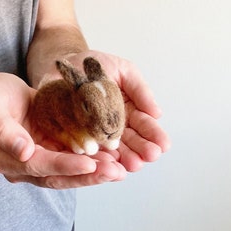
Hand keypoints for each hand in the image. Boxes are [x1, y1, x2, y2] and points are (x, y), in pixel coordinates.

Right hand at [0, 73, 126, 188]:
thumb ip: (3, 129)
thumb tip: (23, 153)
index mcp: (2, 158)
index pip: (37, 166)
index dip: (63, 166)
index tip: (89, 165)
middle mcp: (21, 165)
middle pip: (56, 176)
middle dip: (87, 176)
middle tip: (114, 172)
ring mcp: (37, 159)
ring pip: (67, 172)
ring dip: (93, 172)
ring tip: (119, 169)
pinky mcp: (50, 150)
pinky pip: (71, 158)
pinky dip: (91, 160)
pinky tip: (111, 158)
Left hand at [66, 51, 170, 171]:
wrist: (66, 66)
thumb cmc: (95, 66)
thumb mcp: (123, 71)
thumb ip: (140, 90)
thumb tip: (157, 113)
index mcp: (128, 110)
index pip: (143, 124)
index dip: (154, 134)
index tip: (163, 144)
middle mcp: (113, 125)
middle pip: (131, 141)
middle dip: (142, 149)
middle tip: (151, 156)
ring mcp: (96, 133)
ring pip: (113, 150)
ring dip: (125, 158)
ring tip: (133, 164)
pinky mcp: (77, 136)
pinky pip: (88, 148)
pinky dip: (98, 157)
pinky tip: (107, 163)